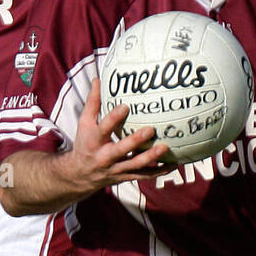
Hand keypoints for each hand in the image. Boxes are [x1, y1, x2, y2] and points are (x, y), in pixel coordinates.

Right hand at [69, 79, 170, 193]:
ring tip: (165, 147)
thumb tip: (98, 79)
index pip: (103, 129)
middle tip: (150, 129)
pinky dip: (159, 171)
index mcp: (94, 141)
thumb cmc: (85, 144)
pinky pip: (144, 175)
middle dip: (135, 141)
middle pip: (121, 149)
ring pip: (135, 165)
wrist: (81, 175)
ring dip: (151, 157)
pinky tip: (174, 164)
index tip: (125, 106)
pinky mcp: (126, 176)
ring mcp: (116, 169)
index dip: (113, 118)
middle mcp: (105, 157)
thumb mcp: (84, 124)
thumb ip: (93, 103)